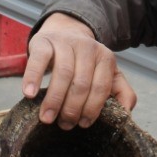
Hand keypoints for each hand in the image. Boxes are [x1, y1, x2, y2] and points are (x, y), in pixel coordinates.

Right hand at [23, 13, 136, 128]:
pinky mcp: (44, 42)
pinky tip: (29, 94)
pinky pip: (39, 60)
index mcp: (105, 57)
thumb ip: (121, 91)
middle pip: (81, 83)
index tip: (83, 125)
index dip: (92, 108)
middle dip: (72, 109)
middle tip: (64, 125)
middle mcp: (87, 48)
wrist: (65, 32)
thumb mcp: (107, 73)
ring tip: (47, 118)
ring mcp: (65, 43)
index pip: (101, 87)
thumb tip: (127, 112)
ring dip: (54, 100)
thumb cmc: (85, 62)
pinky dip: (33, 78)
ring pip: (63, 73)